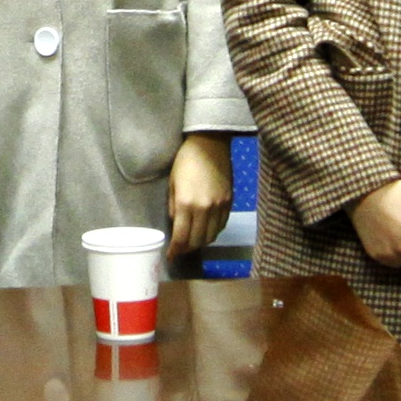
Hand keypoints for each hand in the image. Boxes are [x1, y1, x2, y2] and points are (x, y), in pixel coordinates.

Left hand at [164, 135, 232, 263]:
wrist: (210, 144)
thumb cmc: (186, 161)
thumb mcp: (172, 184)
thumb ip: (174, 207)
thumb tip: (177, 224)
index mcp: (186, 204)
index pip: (181, 237)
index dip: (175, 250)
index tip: (171, 256)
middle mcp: (204, 209)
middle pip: (197, 241)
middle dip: (187, 249)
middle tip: (180, 250)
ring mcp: (219, 206)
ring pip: (211, 236)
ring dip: (200, 243)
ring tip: (193, 242)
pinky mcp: (229, 202)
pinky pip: (221, 226)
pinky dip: (213, 232)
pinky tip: (206, 230)